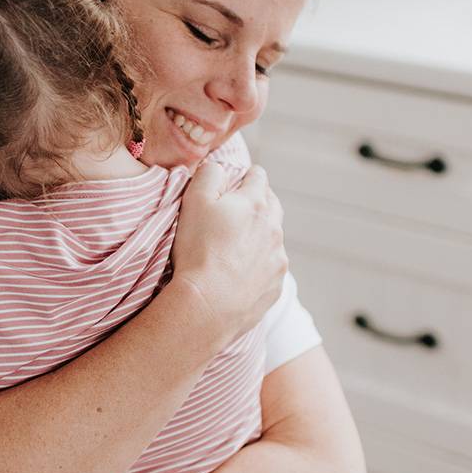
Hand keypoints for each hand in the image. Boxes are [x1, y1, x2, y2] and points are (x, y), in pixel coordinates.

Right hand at [170, 163, 286, 342]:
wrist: (209, 305)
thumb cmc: (198, 250)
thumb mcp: (194, 201)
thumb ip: (208, 174)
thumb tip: (218, 166)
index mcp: (255, 204)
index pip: (258, 176)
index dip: (245, 175)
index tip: (234, 182)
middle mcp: (273, 229)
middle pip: (272, 204)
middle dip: (257, 202)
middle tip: (236, 211)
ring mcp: (277, 259)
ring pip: (273, 237)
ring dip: (259, 235)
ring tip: (235, 247)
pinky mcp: (276, 285)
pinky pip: (271, 267)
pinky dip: (259, 265)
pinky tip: (240, 273)